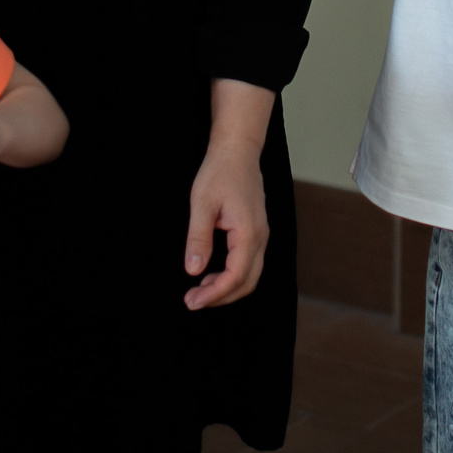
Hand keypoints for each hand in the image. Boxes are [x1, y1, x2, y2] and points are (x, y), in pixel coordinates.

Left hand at [182, 141, 268, 310]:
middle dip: (220, 297)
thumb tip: (193, 270)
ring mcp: (261, 235)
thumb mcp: (201, 204)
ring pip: (250, 275)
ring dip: (226, 288)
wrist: (238, 151)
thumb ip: (198, 238)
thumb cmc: (220, 172)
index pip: (235, 277)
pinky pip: (249, 263)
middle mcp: (260, 237)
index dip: (214, 294)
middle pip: (247, 283)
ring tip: (199, 290)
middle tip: (192, 301)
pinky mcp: (256, 232)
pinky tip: (212, 274)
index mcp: (248, 233)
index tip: (191, 301)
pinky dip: (232, 276)